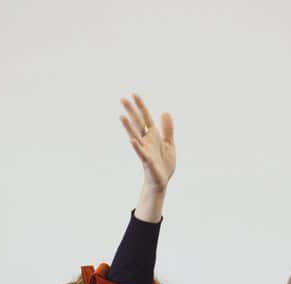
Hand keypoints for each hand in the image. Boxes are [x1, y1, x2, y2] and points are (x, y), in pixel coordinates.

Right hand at [120, 94, 174, 222]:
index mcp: (153, 135)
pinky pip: (140, 153)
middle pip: (137, 123)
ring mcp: (145, 150)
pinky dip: (136, 147)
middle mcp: (146, 140)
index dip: (140, 105)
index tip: (134, 93)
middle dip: (131, 111)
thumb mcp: (169, 143)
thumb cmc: (164, 164)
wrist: (162, 182)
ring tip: (121, 116)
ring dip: (128, 126)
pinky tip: (131, 141)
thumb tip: (165, 111)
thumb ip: (167, 129)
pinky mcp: (147, 161)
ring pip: (135, 135)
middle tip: (122, 98)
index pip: (145, 117)